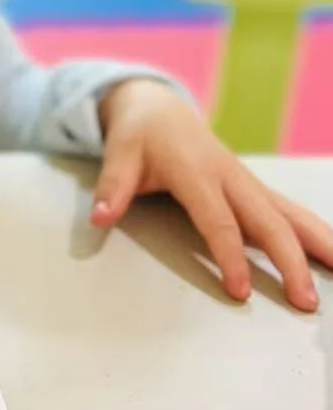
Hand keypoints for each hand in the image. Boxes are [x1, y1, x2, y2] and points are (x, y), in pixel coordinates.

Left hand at [93, 80, 332, 310]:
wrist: (159, 107)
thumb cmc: (138, 136)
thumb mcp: (118, 154)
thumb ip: (111, 187)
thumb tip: (99, 217)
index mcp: (197, 171)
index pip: (219, 220)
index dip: (230, 255)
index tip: (241, 290)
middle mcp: (231, 176)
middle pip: (269, 221)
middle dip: (291, 261)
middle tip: (307, 302)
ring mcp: (247, 182)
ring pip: (291, 214)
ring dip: (321, 245)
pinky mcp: (254, 189)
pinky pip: (291, 212)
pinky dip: (317, 234)